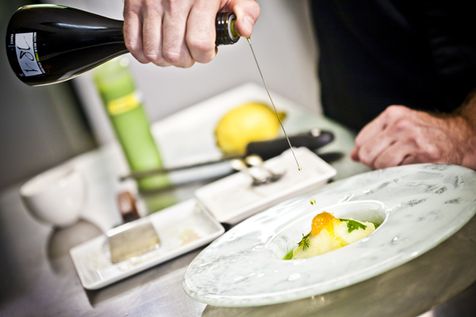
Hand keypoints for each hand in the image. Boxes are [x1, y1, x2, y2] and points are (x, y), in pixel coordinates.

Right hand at [123, 0, 259, 66]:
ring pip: (153, 52)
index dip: (205, 56)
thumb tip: (244, 30)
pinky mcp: (133, 5)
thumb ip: (245, 11)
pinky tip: (155, 46)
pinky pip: (132, 42)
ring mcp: (150, 3)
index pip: (199, 44)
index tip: (207, 51)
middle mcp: (173, 1)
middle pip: (174, 53)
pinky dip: (143, 53)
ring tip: (173, 48)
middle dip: (185, 60)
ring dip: (165, 59)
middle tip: (190, 51)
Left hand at [351, 105, 475, 168]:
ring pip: (381, 164)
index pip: (361, 140)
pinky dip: (402, 173)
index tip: (374, 155)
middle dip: (373, 162)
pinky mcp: (424, 156)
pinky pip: (399, 171)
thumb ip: (374, 138)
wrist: (461, 137)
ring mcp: (413, 140)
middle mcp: (401, 125)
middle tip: (387, 162)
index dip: (365, 152)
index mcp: (392, 115)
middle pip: (368, 154)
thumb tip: (354, 154)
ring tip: (402, 163)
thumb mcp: (399, 126)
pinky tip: (412, 165)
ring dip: (389, 169)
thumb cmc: (428, 133)